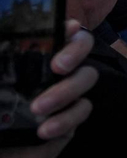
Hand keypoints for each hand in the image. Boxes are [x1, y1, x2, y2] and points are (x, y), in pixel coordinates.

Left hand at [0, 22, 97, 157]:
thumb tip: (2, 39)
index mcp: (27, 60)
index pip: (55, 33)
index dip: (66, 26)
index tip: (66, 27)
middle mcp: (49, 72)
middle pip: (81, 46)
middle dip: (75, 51)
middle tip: (58, 67)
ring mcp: (63, 96)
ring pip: (86, 77)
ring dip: (66, 90)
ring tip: (37, 108)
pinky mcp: (70, 122)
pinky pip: (82, 111)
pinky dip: (66, 119)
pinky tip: (44, 131)